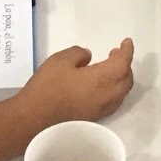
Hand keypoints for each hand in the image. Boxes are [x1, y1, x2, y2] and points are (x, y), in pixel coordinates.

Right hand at [17, 39, 135, 124]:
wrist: (33, 119)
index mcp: (102, 80)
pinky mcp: (92, 118)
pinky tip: (101, 84)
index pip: (122, 64)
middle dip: (125, 65)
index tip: (127, 42)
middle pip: (126, 80)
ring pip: (121, 92)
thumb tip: (88, 58)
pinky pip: (112, 101)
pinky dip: (114, 89)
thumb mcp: (60, 60)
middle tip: (115, 52)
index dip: (127, 51)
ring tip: (109, 67)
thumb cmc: (47, 87)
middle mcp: (106, 97)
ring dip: (120, 78)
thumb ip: (79, 54)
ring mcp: (100, 110)